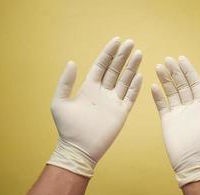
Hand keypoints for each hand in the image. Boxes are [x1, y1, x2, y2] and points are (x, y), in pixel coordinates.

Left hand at [48, 37, 142, 176]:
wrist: (78, 149)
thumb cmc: (67, 128)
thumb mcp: (60, 102)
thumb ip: (65, 82)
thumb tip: (72, 62)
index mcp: (89, 87)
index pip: (101, 65)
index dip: (109, 53)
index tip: (117, 40)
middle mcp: (103, 92)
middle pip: (115, 70)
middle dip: (122, 56)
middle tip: (131, 42)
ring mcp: (113, 102)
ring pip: (125, 80)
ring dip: (132, 67)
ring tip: (139, 53)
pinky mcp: (121, 112)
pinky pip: (130, 97)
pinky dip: (135, 87)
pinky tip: (140, 75)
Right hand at [151, 56, 199, 186]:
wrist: (193, 160)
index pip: (194, 82)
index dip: (188, 70)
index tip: (181, 58)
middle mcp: (190, 105)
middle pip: (181, 84)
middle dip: (174, 71)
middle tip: (167, 60)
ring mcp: (178, 112)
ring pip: (170, 92)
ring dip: (165, 79)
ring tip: (158, 67)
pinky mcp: (167, 119)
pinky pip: (161, 104)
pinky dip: (157, 95)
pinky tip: (154, 86)